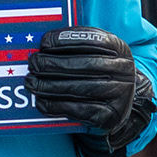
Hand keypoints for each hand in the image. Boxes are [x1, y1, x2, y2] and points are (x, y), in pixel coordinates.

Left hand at [26, 25, 151, 142]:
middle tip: (33, 63)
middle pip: (85, 65)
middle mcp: (124, 70)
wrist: (124, 105)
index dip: (66, 40)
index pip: (92, 40)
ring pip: (80, 88)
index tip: (44, 42)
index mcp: (120, 49)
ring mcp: (120, 94)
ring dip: (51, 86)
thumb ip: (78, 47)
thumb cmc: (102, 74)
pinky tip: (41, 101)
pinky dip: (57, 105)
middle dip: (54, 64)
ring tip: (32, 82)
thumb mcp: (99, 54)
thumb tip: (44, 45)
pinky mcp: (110, 116)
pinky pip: (79, 110)